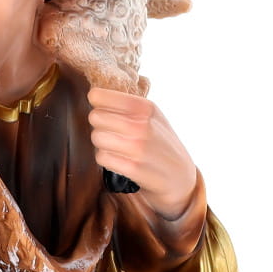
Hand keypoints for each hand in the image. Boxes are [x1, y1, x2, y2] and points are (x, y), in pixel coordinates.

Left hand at [86, 88, 199, 218]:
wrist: (179, 175)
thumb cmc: (160, 142)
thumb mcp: (152, 116)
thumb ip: (127, 105)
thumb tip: (93, 96)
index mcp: (145, 107)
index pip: (98, 96)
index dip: (95, 103)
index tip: (102, 109)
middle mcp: (142, 125)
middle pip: (95, 117)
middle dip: (99, 125)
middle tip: (110, 130)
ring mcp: (137, 147)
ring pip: (96, 137)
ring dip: (101, 143)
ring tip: (115, 146)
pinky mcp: (132, 168)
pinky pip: (102, 157)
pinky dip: (106, 159)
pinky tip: (118, 159)